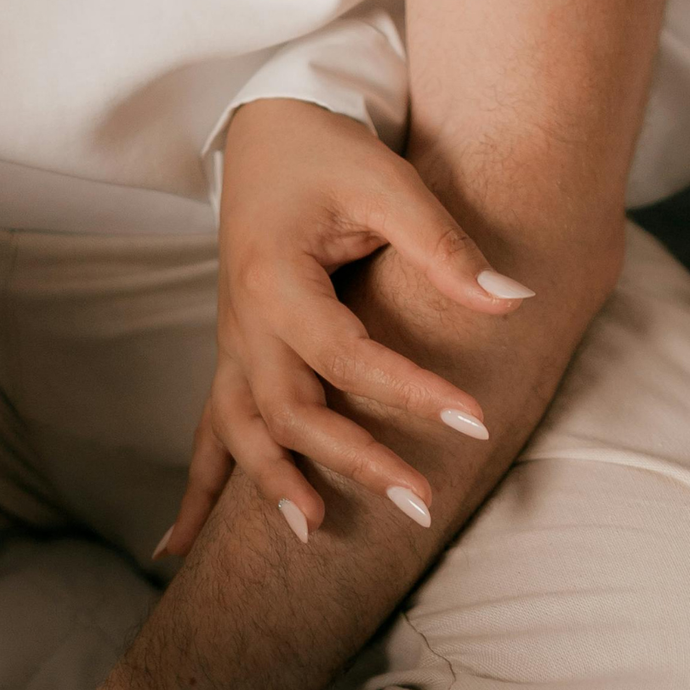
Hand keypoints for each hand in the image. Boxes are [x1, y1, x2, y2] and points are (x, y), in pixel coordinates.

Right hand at [159, 97, 535, 555]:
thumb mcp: (388, 183)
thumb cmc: (327, 155)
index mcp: (275, 279)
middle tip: (424, 504)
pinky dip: (194, 495)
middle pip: (291, 413)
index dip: (411, 393)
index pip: (347, 356)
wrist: (267, 135)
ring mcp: (231, 348)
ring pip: (242, 433)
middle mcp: (242, 324)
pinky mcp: (233, 363)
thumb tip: (513, 298)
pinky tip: (175, 553)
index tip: (477, 422)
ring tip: (316, 535)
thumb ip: (444, 246)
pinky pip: (208, 435)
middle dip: (355, 463)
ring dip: (273, 487)